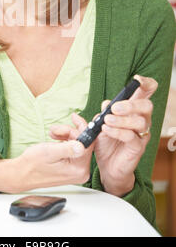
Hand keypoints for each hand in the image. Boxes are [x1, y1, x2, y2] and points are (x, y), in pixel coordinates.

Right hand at [0, 131, 91, 192]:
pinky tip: (54, 139)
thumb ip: (67, 149)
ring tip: (52, 133)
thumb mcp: (49, 153)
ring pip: (77, 144)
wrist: (21, 174)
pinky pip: (73, 149)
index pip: (88, 143)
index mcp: (78, 169)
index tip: (74, 118)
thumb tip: (82, 145)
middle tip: (55, 129)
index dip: (82, 128)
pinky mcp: (71, 168)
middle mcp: (80, 172)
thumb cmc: (32, 165)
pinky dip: (64, 141)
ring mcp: (76, 170)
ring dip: (65, 135)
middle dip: (69, 132)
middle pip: (83, 143)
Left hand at [94, 74, 156, 195]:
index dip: (145, 84)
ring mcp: (141, 134)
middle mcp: (141, 120)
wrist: (106, 166)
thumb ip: (104, 112)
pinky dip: (118, 131)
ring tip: (107, 120)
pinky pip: (131, 137)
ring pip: (140, 122)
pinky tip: (106, 130)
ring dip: (121, 120)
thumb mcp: (101, 123)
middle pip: (146, 106)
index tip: (137, 80)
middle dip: (131, 104)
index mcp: (134, 110)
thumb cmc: (106, 142)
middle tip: (114, 108)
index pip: (146, 93)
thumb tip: (106, 103)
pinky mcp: (138, 148)